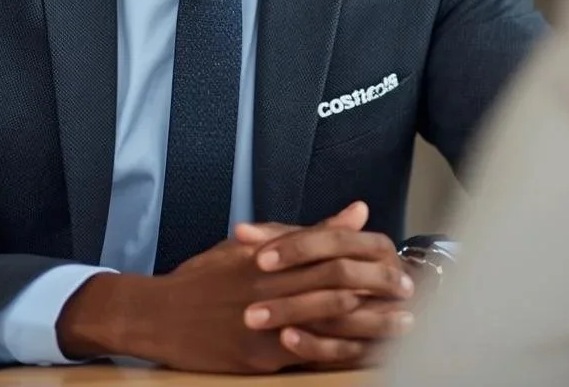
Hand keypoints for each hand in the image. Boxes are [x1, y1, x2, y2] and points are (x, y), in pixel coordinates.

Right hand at [56, 203, 411, 373]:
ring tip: (401, 327)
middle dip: (377, 292)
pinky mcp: (256, 356)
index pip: (330, 251)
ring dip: (369, 325)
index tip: (399, 263)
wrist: (157, 314)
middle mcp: (271, 285)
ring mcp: (264, 323)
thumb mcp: (250, 243)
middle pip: (336, 284)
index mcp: (273, 254)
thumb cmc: (206, 277)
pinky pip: (304, 355)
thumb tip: (357, 211)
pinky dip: (337, 354)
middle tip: (411, 294)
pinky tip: (362, 354)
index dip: (367, 258)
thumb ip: (309, 231)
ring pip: (327, 322)